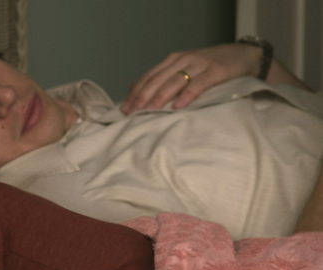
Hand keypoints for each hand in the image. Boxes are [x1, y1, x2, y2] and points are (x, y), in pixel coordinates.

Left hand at [120, 43, 259, 114]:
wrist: (244, 56)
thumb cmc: (210, 69)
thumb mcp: (185, 71)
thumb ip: (164, 80)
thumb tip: (137, 93)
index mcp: (172, 61)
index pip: (148, 77)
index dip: (135, 93)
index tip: (125, 109)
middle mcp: (183, 60)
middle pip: (157, 80)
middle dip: (142, 97)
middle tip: (132, 113)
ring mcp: (199, 64)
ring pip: (174, 81)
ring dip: (160, 97)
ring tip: (149, 110)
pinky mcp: (216, 71)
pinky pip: (199, 83)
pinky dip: (187, 94)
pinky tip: (178, 106)